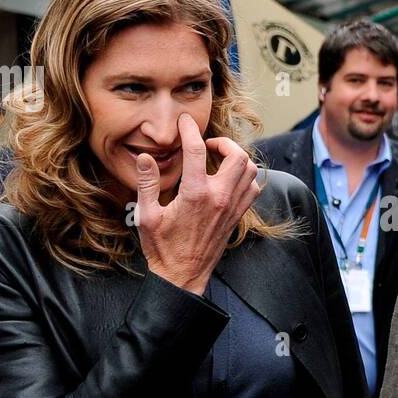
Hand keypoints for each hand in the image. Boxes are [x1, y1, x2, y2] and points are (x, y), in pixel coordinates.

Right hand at [136, 113, 260, 293]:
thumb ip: (147, 183)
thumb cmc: (162, 247)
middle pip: (237, 155)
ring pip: (250, 170)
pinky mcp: (237, 216)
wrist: (182, 276)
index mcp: (195, 194)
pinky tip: (228, 178)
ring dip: (237, 158)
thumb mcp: (146, 215)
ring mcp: (231, 207)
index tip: (184, 122)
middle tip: (207, 143)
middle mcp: (219, 198)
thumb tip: (145, 157)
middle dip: (223, 142)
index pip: (197, 149)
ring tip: (218, 158)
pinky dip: (245, 177)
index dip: (190, 129)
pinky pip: (252, 189)